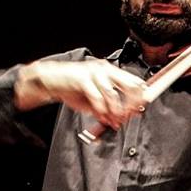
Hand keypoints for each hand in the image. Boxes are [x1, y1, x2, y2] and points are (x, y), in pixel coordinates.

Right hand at [20, 58, 145, 129]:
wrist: (51, 81)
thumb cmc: (72, 88)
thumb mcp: (94, 101)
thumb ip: (108, 108)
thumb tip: (121, 118)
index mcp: (111, 72)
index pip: (134, 82)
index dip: (139, 98)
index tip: (138, 111)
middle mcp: (105, 69)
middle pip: (129, 85)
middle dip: (130, 104)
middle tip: (128, 117)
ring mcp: (94, 72)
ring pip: (112, 93)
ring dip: (114, 110)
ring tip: (113, 120)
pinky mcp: (82, 78)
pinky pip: (96, 96)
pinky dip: (100, 109)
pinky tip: (100, 115)